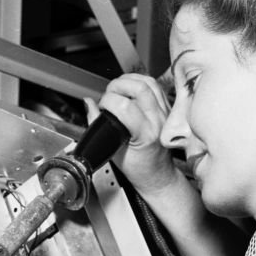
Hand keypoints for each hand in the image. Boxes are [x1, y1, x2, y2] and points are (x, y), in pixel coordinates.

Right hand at [85, 73, 178, 195]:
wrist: (157, 175)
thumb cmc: (139, 168)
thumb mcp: (113, 152)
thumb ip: (98, 125)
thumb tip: (88, 104)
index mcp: (146, 135)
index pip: (125, 106)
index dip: (108, 101)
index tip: (102, 107)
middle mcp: (158, 122)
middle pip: (139, 88)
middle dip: (118, 85)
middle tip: (109, 95)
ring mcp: (165, 114)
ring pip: (149, 82)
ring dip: (129, 80)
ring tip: (118, 88)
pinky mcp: (167, 109)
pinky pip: (155, 86)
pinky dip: (140, 81)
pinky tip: (130, 88)